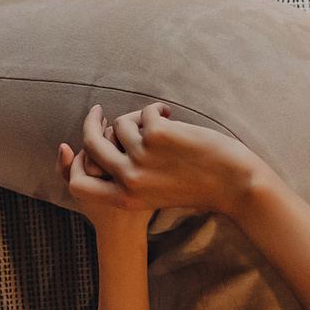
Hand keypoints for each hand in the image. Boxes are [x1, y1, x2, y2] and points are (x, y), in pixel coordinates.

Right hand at [64, 102, 266, 219]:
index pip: (80, 184)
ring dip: (139, 117)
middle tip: (97, 111)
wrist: (232, 183)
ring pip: (122, 123)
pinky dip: (159, 110)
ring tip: (160, 120)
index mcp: (124, 198)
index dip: (77, 161)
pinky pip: (147, 112)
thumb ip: (129, 179)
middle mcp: (128, 179)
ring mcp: (141, 156)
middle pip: (93, 143)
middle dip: (91, 122)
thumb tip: (108, 144)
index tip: (85, 143)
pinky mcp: (158, 134)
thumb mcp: (153, 195)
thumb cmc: (196, 187)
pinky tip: (172, 116)